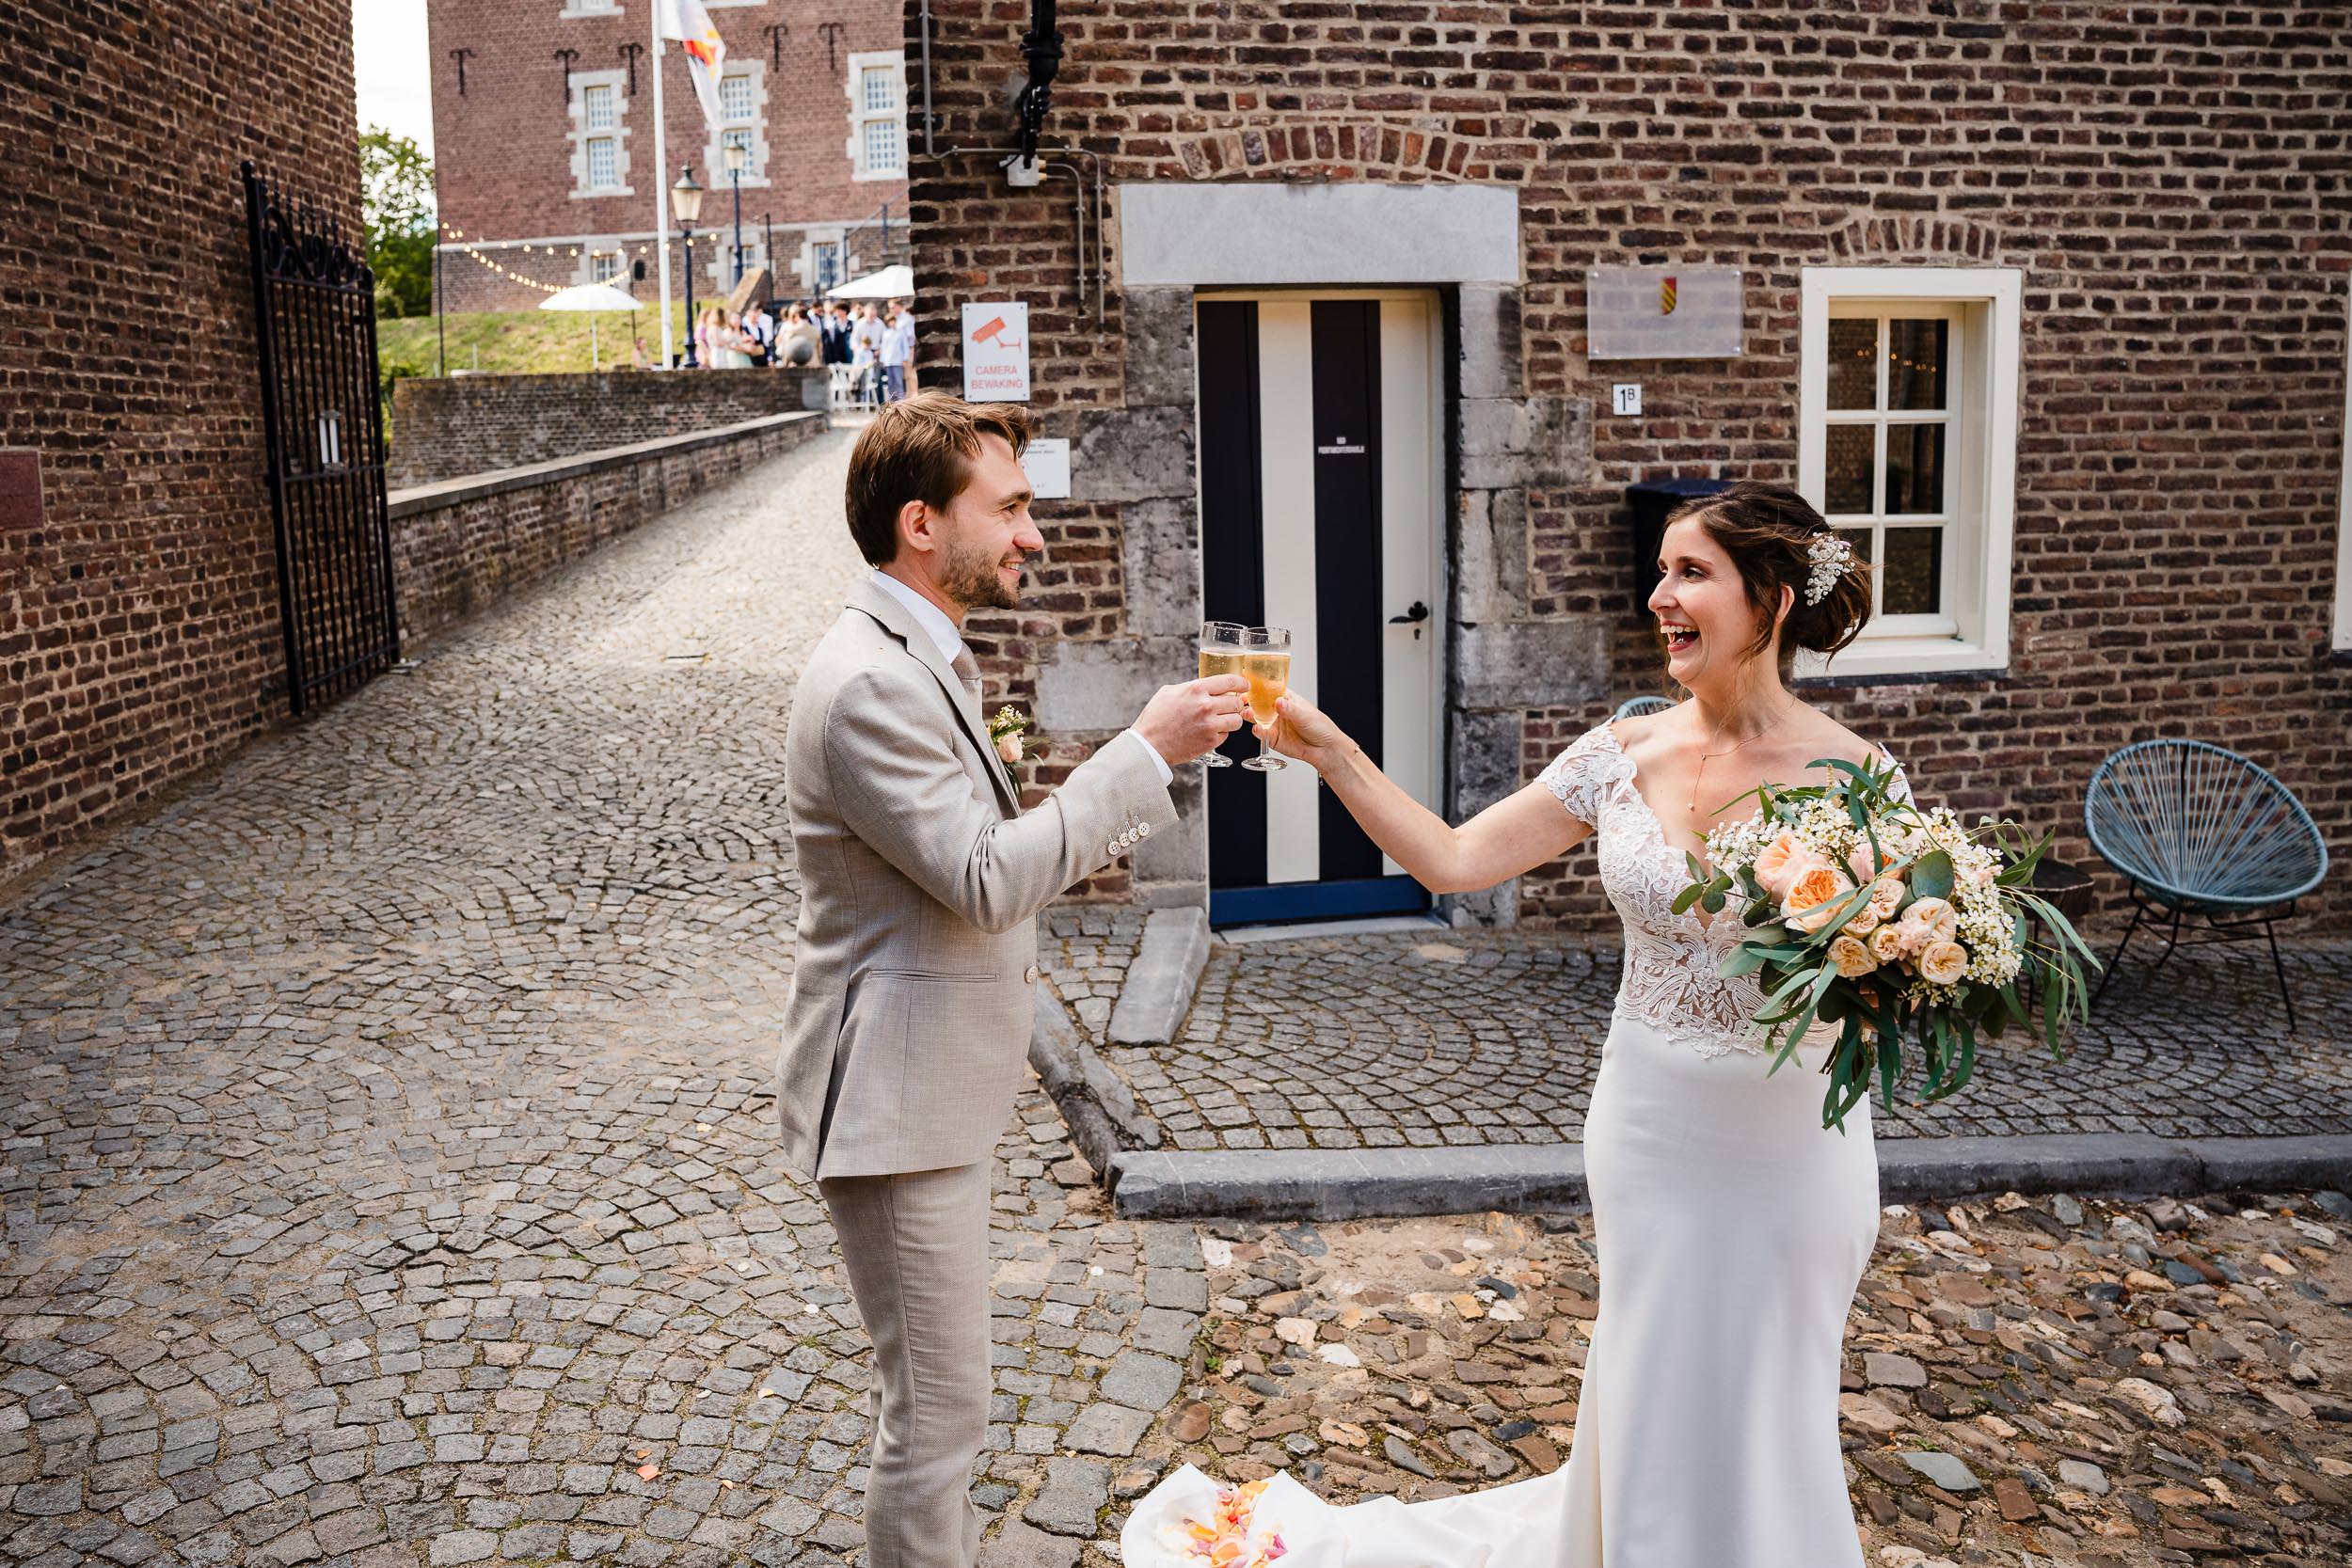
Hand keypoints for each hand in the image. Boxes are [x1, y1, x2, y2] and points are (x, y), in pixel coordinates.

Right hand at [1134, 676, 1248, 765]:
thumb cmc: (1156, 718)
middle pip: (1236, 702)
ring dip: (1231, 719)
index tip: (1244, 685)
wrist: (1149, 745)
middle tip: (1229, 706)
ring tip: (1221, 720)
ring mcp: (1210, 725)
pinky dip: (1221, 733)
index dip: (1241, 683)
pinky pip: (1226, 735)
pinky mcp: (1211, 742)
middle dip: (1235, 704)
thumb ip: (1191, 687)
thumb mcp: (1170, 692)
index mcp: (1196, 689)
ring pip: (1237, 720)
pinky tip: (1208, 732)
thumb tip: (1207, 687)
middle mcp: (1206, 706)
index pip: (1230, 681)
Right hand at [1253, 692, 1350, 770]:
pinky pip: (1262, 734)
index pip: (1269, 690)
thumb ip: (1290, 709)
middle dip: (1250, 702)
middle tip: (1243, 701)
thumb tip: (1279, 702)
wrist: (1325, 750)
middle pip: (1259, 704)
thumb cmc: (1320, 727)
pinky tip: (1257, 728)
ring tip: (1247, 714)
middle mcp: (1278, 711)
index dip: (1258, 687)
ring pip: (1257, 718)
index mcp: (1287, 699)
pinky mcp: (1272, 738)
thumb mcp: (1306, 715)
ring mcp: (1274, 724)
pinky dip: (1257, 731)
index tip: (1248, 686)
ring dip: (1250, 715)